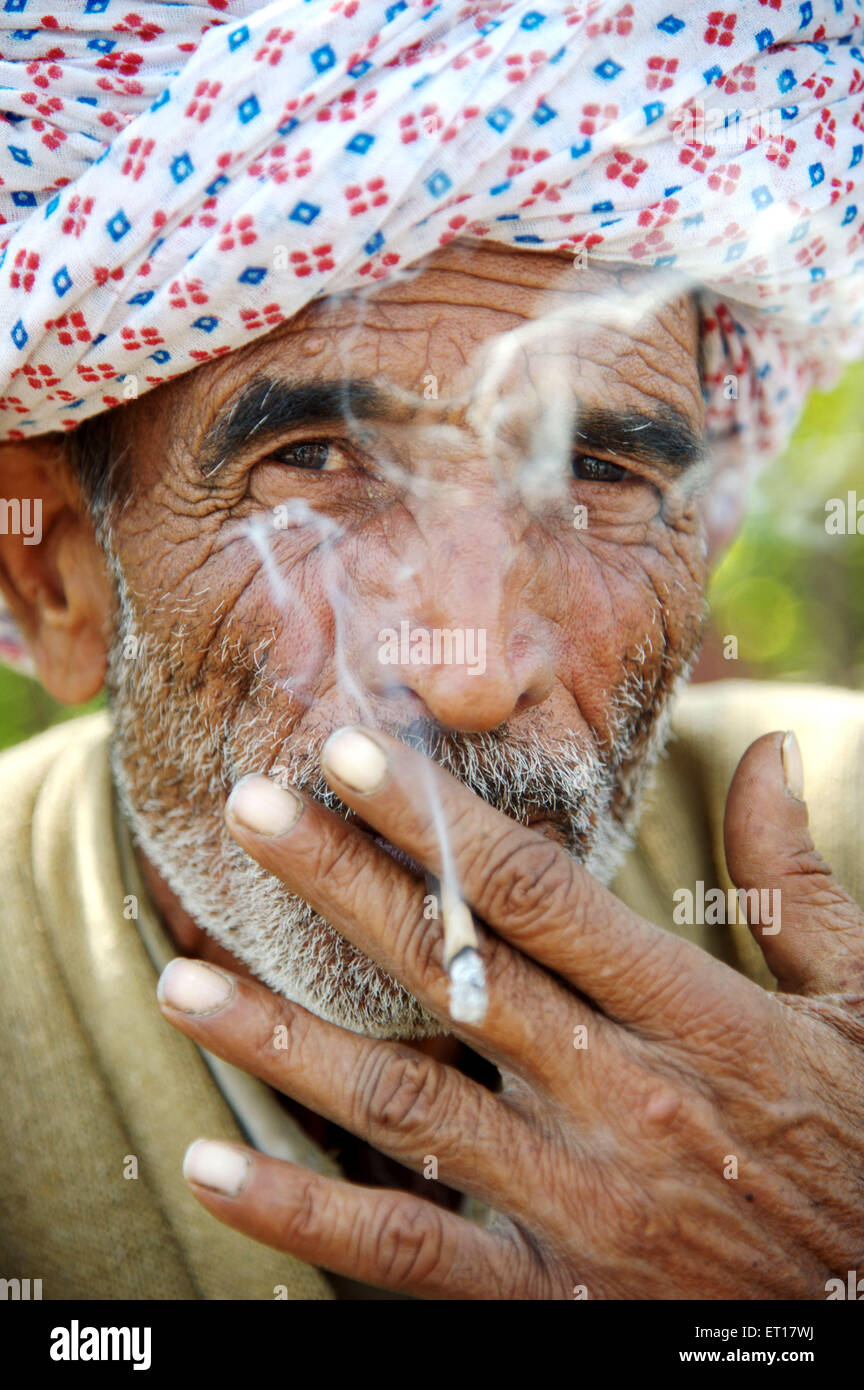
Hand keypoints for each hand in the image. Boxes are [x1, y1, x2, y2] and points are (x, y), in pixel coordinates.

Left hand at [158, 726, 863, 1298]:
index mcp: (696, 1019)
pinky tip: (213, 1170)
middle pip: (452, 974)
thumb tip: (776, 746)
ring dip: (284, 1042)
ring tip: (182, 982)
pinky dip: (303, 1214)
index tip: (351, 756)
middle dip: (339, 886)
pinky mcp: (556, 1301)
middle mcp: (624, 1104)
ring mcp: (581, 1209)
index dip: (434, 822)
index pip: (540, 895)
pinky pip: (410, 1255)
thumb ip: (796, 878)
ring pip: (404, 1109)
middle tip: (247, 815)